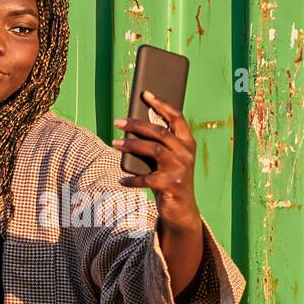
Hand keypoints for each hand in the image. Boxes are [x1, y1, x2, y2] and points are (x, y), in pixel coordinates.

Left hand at [113, 91, 201, 232]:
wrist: (182, 210)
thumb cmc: (171, 178)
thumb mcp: (169, 159)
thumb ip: (159, 144)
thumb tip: (133, 126)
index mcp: (188, 143)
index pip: (176, 117)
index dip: (161, 104)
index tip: (145, 94)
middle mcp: (186, 153)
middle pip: (160, 132)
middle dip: (137, 125)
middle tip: (118, 122)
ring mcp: (180, 169)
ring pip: (154, 150)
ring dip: (131, 146)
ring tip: (115, 144)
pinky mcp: (172, 185)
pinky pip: (147, 178)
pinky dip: (132, 179)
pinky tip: (122, 180)